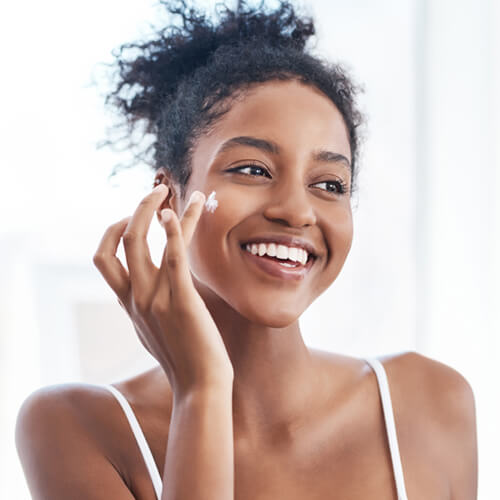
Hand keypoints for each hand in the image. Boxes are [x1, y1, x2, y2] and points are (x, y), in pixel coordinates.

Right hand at [93, 185, 233, 396]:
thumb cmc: (184, 359)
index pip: (103, 259)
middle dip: (136, 210)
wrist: (200, 387)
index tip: (133, 218)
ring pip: (144, 242)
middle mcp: (136, 297)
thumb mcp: (155, 331)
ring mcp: (155, 299)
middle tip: (156, 191)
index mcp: (129, 303)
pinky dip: (175, 230)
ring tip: (172, 190)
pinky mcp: (181, 300)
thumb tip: (150, 295)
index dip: (112, 232)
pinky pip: (173, 257)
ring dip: (157, 209)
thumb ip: (146, 309)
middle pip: (121, 242)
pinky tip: (181, 211)